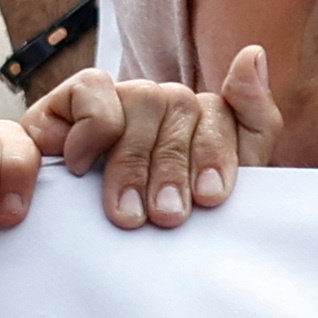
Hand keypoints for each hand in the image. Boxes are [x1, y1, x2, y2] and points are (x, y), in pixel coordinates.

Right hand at [37, 44, 277, 228]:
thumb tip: (254, 53)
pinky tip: (81, 169)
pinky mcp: (64, 104)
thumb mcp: (214, 196)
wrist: (88, 264)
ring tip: (127, 212)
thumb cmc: (150, 232)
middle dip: (176, 167)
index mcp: (193, 126)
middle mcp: (155, 107)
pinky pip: (92, 87)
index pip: (220, 113)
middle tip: (167, 216)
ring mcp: (112, 101)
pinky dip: (92, 127)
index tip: (210, 198)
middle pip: (181, 104)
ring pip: (143, 98)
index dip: (217, 152)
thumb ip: (251, 122)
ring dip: (136, 159)